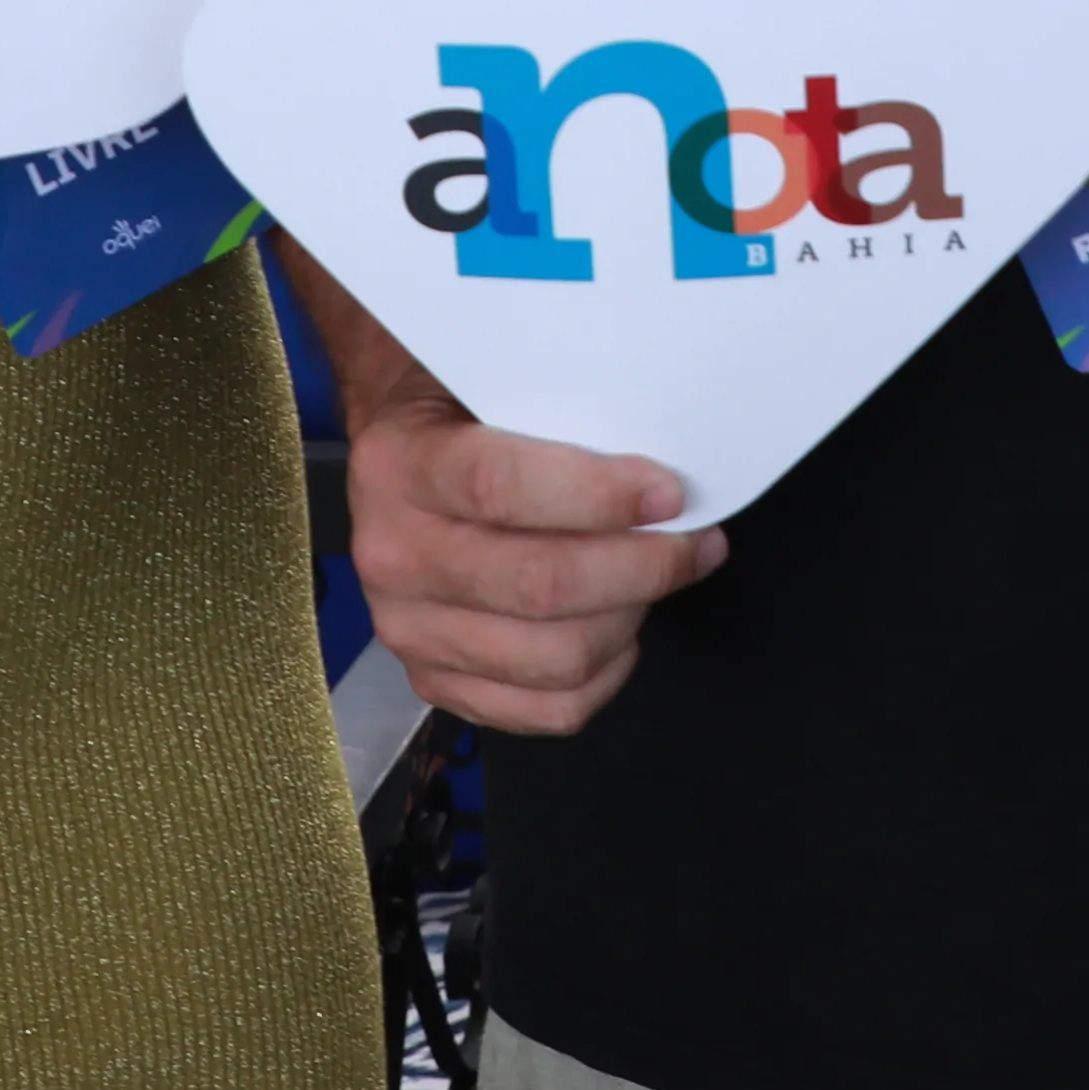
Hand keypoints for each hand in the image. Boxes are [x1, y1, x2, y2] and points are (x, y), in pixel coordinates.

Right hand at [343, 399, 723, 735]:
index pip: (503, 489)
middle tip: (695, 542)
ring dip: (629, 619)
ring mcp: (407, 629)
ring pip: (553, 658)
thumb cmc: (459, 412)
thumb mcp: (490, 378)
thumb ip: (559, 410)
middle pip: (540, 586)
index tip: (669, 494)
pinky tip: (620, 632)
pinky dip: (603, 678)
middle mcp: (393, 554)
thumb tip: (663, 454)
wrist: (395, 458)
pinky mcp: (432, 679)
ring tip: (656, 579)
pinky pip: (544, 711)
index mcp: (400, 465)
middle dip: (643, 567)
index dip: (599, 496)